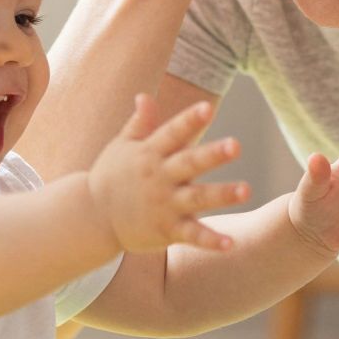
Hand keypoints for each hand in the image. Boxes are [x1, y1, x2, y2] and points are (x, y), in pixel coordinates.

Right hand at [87, 95, 248, 252]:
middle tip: (236, 145)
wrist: (91, 218)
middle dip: (212, 155)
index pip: (172, 133)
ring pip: (197, 198)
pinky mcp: (166, 231)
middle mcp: (159, 178)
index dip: (189, 120)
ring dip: (222, 194)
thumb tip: (144, 95)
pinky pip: (191, 235)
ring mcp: (164, 205)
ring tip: (246, 190)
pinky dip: (210, 240)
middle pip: (189, 163)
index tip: (208, 107)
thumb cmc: (110, 177)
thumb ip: (139, 123)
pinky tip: (230, 243)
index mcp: (149, 153)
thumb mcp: (121, 147)